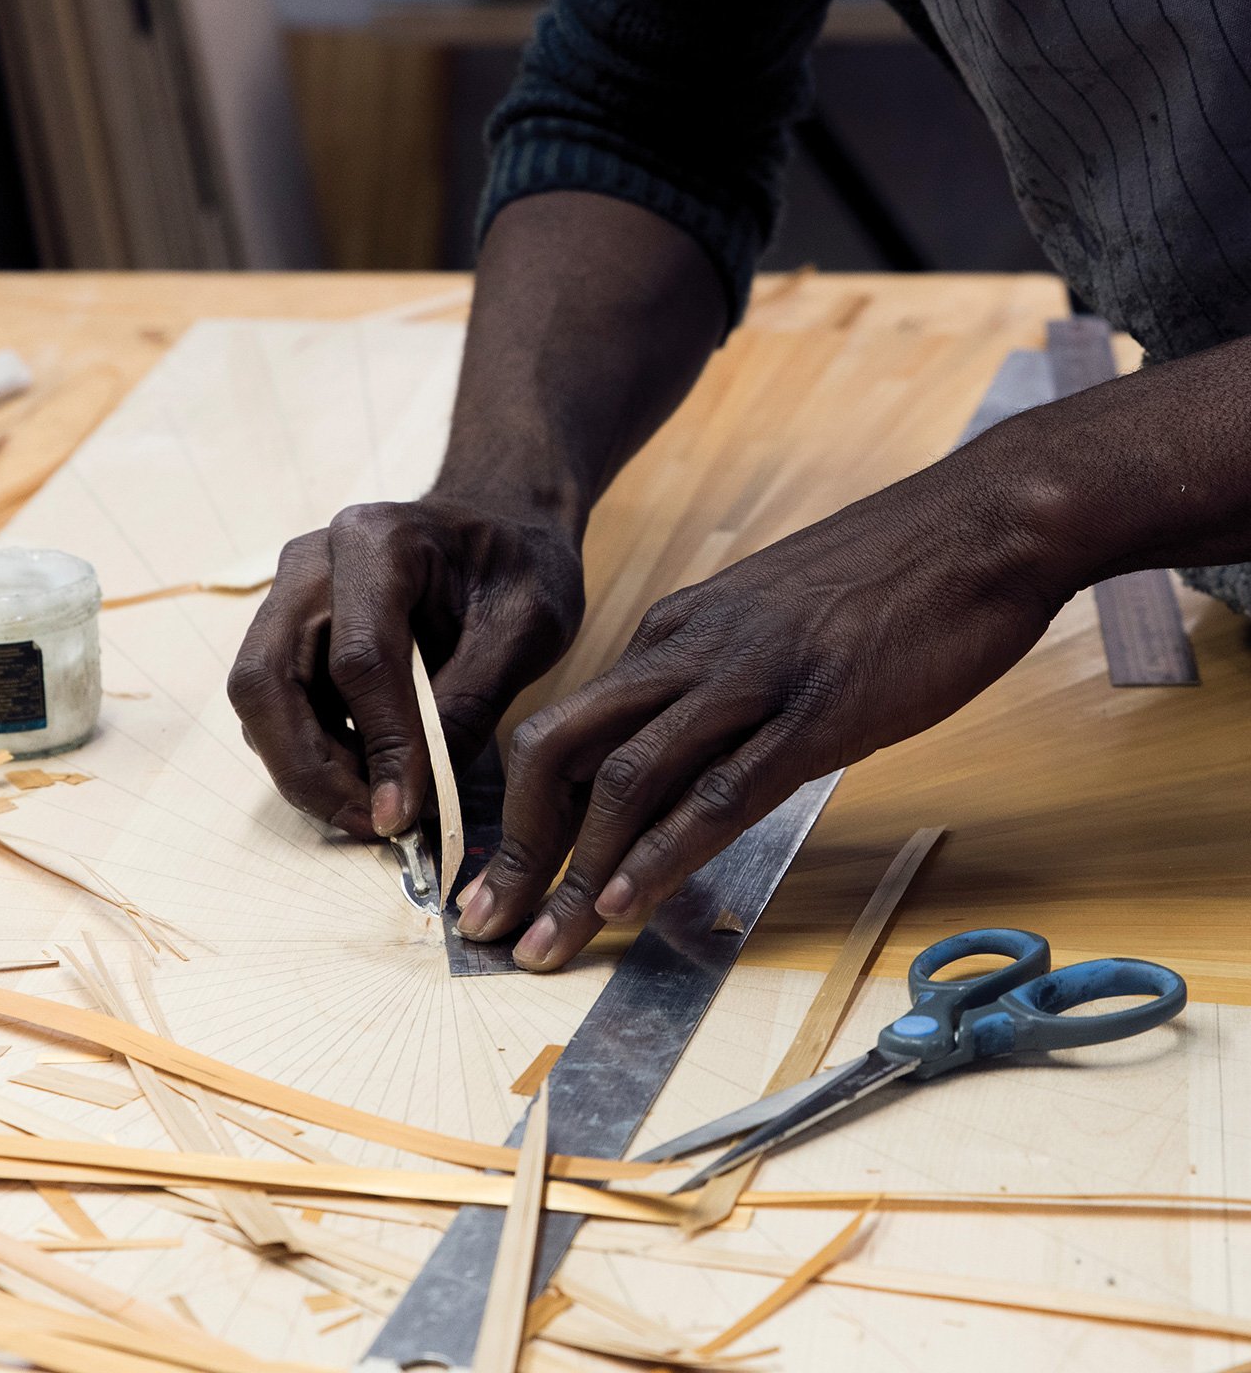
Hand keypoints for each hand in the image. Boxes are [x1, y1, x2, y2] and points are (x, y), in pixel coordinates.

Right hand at [228, 497, 583, 837]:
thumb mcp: (526, 628)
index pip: (358, 659)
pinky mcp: (290, 631)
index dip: (378, 745)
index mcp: (377, 541)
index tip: (404, 813)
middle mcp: (313, 562)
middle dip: (308, 769)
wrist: (502, 526)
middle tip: (366, 824)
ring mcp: (290, 594)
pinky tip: (365, 779)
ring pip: (260, 699)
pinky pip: (278, 704)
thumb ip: (471, 703)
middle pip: (267, 679)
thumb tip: (416, 796)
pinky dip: (311, 753)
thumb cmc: (520, 566)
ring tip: (373, 810)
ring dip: (305, 768)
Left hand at [456, 444, 1068, 969]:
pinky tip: (628, 904)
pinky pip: (718, 791)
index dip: (523, 811)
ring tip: (540, 945)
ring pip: (623, 779)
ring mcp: (749, 680)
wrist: (984, 523)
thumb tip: (696, 752)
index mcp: (676, 630)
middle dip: (514, 847)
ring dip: (572, 873)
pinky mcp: (815, 713)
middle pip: (558, 750)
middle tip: (483, 923)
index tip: (505, 875)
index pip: (568, 728)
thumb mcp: (776, 621)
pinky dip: (663, 854)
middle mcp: (689, 651)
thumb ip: (724, 679)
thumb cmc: (890, 576)